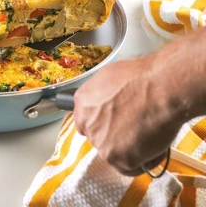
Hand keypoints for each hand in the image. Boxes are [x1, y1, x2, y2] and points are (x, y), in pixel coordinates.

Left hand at [73, 56, 183, 175]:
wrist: (159, 88)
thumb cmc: (141, 77)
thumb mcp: (110, 76)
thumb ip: (103, 94)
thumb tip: (111, 100)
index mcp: (83, 102)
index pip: (84, 120)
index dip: (101, 122)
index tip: (113, 123)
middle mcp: (87, 123)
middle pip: (99, 137)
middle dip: (115, 134)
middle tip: (135, 126)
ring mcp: (101, 142)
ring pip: (115, 153)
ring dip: (130, 148)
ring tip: (148, 132)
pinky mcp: (117, 158)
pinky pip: (132, 166)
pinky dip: (144, 160)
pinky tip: (153, 144)